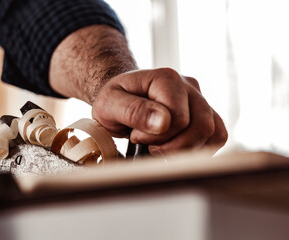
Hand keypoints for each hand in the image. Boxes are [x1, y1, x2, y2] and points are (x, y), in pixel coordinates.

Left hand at [92, 68, 227, 155]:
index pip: (179, 118)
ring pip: (214, 132)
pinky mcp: (204, 112)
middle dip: (174, 146)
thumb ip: (133, 111)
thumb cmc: (113, 99)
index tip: (136, 136)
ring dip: (187, 149)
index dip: (157, 136)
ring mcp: (199, 99)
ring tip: (162, 146)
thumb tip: (164, 122)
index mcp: (166, 78)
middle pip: (202, 127)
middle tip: (149, 145)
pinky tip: (176, 148)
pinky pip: (217, 135)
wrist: (120, 96)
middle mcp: (188, 85)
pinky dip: (200, 148)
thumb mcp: (109, 104)